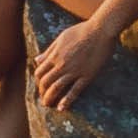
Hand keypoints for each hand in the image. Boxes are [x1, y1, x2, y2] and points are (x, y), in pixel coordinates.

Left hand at [32, 6, 127, 123]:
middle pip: (45, 82)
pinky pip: (74, 91)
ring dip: (50, 98)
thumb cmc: (82, 31)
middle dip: (42, 92)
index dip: (38, 81)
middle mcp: (61, 64)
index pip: (39, 72)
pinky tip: (62, 108)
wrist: (100, 30)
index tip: (41, 86)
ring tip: (48, 105)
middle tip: (44, 99)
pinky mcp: (86, 76)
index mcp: (55, 55)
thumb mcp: (61, 37)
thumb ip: (49, 50)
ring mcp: (73, 71)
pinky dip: (66, 101)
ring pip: (56, 88)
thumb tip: (37, 60)